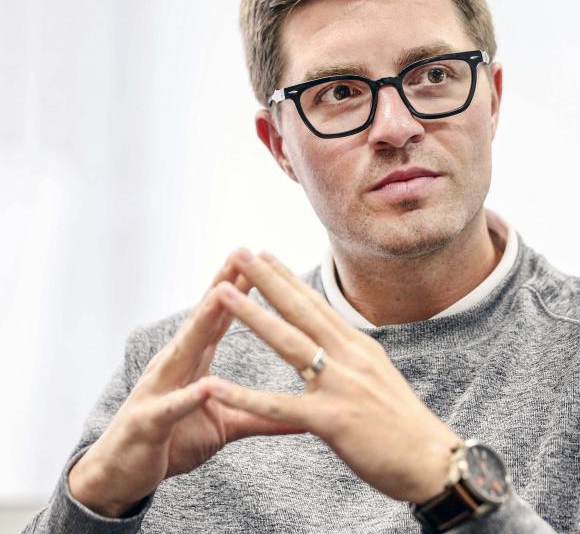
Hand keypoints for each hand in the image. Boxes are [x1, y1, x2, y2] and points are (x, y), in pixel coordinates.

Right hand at [68, 256, 304, 516]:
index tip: (262, 258)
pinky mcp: (147, 422)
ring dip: (201, 324)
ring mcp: (157, 390)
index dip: (240, 288)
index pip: (220, 318)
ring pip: (182, 352)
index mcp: (194, 362)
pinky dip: (188, 397)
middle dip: (222, 287)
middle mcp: (174, 366)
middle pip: (202, 321)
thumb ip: (263, 413)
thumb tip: (306, 412)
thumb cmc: (175, 441)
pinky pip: (170, 408)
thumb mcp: (226, 425)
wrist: (121, 476)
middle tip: (241, 254)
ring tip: (222, 297)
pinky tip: (206, 386)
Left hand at [204, 248, 462, 503]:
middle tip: (241, 252)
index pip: (318, 305)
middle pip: (301, 311)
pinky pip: (278, 406)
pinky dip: (243, 396)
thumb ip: (354, 362)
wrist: (433, 460)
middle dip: (268, 280)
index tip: (266, 256)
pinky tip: (214, 386)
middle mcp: (351, 357)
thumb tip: (336, 348)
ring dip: (252, 316)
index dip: (290, 279)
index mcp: (360, 348)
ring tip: (221, 294)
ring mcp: (341, 385)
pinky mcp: (332, 419)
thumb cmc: (406, 427)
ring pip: (288, 343)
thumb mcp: (380, 380)